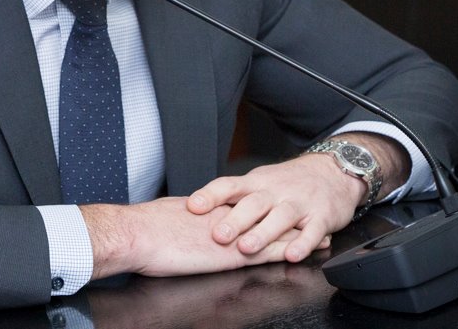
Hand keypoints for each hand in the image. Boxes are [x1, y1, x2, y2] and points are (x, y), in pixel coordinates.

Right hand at [81, 197, 329, 279]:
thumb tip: (179, 220)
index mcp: (207, 209)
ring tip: (320, 235)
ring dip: (297, 233)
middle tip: (309, 215)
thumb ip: (181, 220)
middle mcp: (224, 216)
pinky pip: (267, 251)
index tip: (276, 204)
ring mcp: (230, 234)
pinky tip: (303, 254)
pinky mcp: (231, 254)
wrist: (137, 234)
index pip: (241, 204)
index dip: (261, 204)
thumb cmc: (142, 231)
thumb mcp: (166, 219)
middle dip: (287, 215)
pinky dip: (287, 251)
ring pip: (272, 230)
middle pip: (264, 213)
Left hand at [186, 154, 362, 263]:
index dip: (210, 195)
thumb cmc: (289, 181)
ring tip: (247, 248)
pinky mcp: (322, 217)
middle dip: (235, 220)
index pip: (229, 185)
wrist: (334, 171)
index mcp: (256, 182)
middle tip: (218, 235)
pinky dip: (303, 244)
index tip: (193, 206)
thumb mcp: (260, 181)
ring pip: (280, 217)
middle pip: (253, 203)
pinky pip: (312, 231)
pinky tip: (292, 254)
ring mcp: (300, 203)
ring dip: (263, 233)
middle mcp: (276, 191)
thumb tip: (198, 211)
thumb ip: (234, 197)